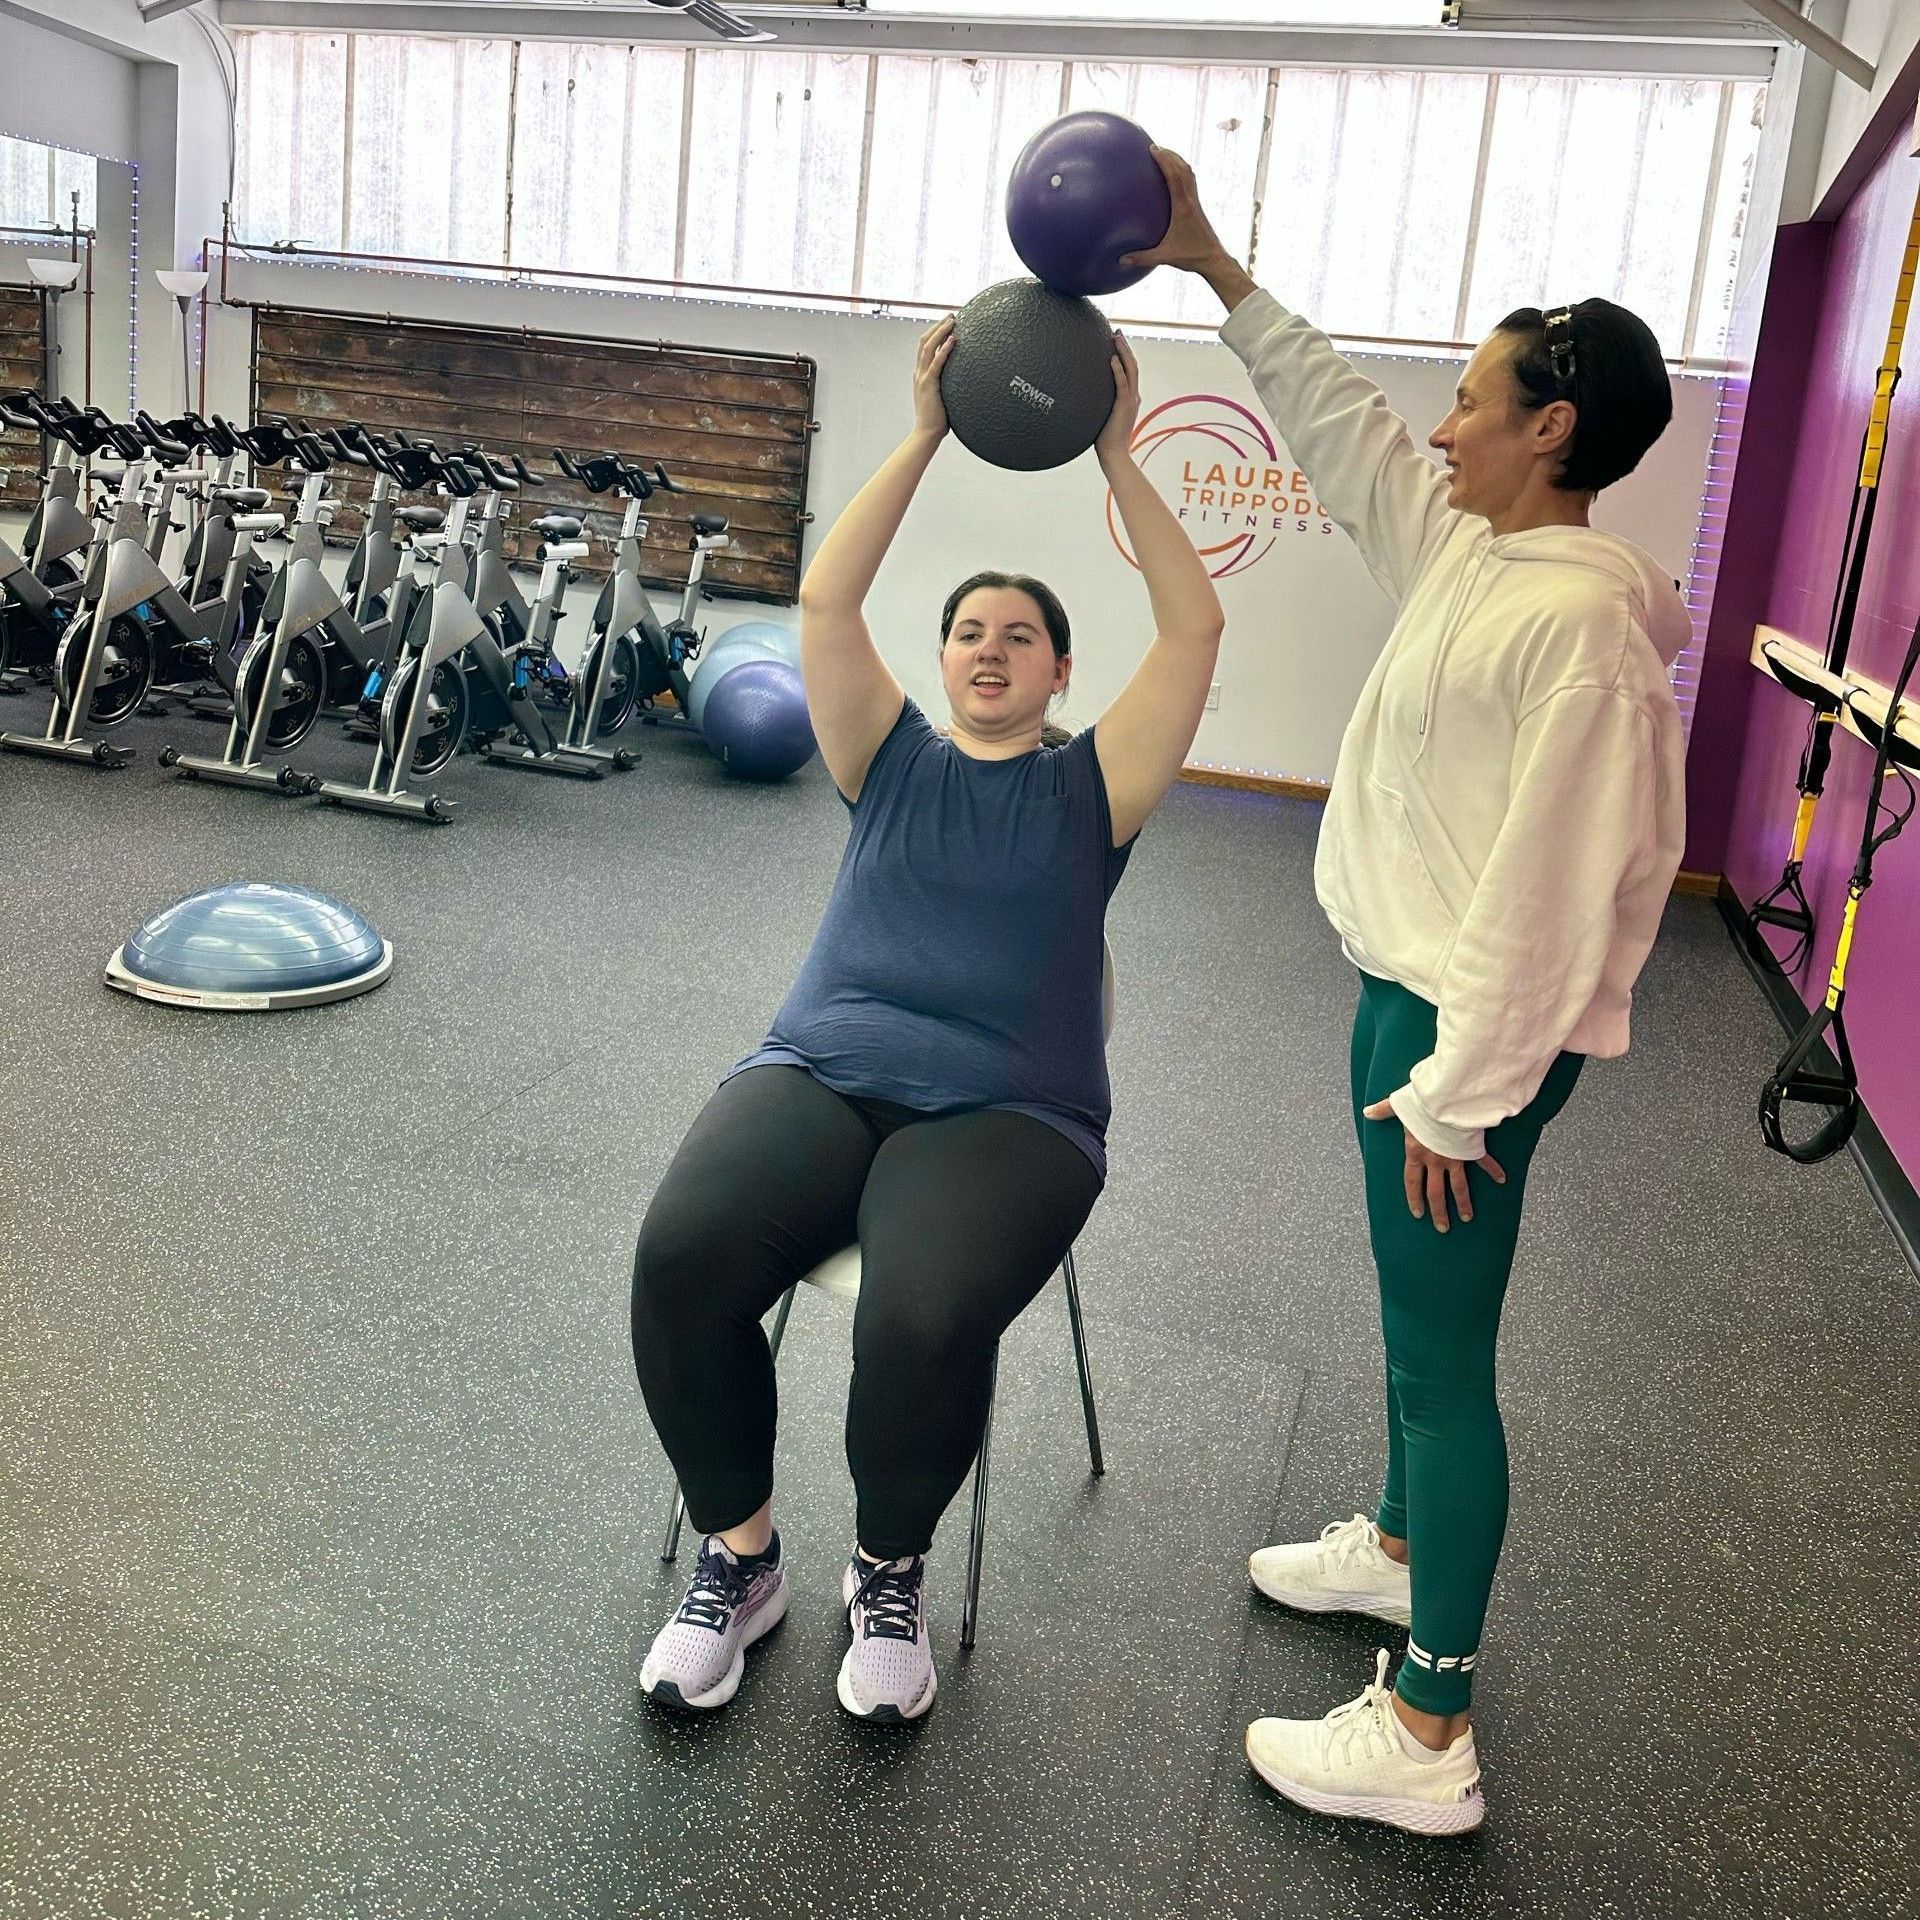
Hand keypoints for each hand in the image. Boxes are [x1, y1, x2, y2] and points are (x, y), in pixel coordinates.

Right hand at [914, 315, 955, 439]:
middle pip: (925, 341)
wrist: (926, 433)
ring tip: (953, 321)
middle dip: (938, 326)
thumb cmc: (937, 420)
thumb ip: (949, 387)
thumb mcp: (943, 398)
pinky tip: (953, 340)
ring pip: (928, 347)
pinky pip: (936, 363)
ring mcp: (922, 377)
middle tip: (951, 316)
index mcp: (921, 375)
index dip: (935, 333)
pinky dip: (944, 350)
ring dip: (941, 331)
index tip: (947, 324)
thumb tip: (965, 383)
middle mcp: (919, 372)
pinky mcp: (929, 384)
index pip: (925, 347)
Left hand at [1094, 330, 1140, 465]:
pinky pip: (1122, 384)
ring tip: (1116, 338)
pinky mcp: (1124, 406)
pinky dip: (1118, 370)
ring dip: (1123, 352)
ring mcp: (1130, 401)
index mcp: (1129, 399)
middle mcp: (1133, 397)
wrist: (1113, 455)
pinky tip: (1111, 359)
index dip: (1124, 356)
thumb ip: (1097, 405)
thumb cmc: (1104, 440)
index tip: (1116, 343)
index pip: (1129, 372)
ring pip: (1131, 370)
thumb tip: (1081, 397)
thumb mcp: (1101, 417)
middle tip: (1117, 333)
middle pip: (1132, 366)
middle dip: (1125, 348)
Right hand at [1119, 145, 1233, 275]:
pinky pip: (1190, 182)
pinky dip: (1181, 173)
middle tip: (1155, 146)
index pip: (1174, 176)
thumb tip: (1121, 261)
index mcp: (1183, 207)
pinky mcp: (1197, 206)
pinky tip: (1172, 177)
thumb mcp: (1165, 257)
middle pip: (1183, 168)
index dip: (1164, 160)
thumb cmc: (1191, 257)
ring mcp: (1195, 202)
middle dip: (1170, 154)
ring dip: (1177, 161)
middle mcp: (1191, 200)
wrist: (1214, 259)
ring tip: (1164, 155)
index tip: (1153, 148)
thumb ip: (1142, 258)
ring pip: (1188, 173)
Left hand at [1362, 1096, 1505, 1233]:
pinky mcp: (1471, 1148)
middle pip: (1436, 1192)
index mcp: (1416, 1152)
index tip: (1419, 1213)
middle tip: (1442, 1227)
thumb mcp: (1399, 1106)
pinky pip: (1484, 1162)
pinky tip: (1502, 1179)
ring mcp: (1454, 1157)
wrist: (1447, 1100)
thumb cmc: (1422, 1103)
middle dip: (1439, 1211)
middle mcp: (1435, 1160)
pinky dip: (1494, 1170)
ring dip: (1463, 1203)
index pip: (1413, 1182)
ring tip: (1467, 1217)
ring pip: (1459, 1187)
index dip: (1414, 1199)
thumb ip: (1384, 1110)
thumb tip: (1368, 1112)